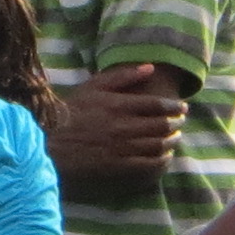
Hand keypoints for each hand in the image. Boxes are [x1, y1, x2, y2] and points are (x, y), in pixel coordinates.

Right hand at [51, 64, 186, 178]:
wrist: (52, 142)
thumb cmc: (72, 111)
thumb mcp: (94, 86)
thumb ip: (123, 76)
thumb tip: (150, 67)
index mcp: (120, 105)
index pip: (158, 105)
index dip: (174, 106)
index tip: (181, 106)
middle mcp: (124, 127)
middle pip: (162, 125)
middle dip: (177, 123)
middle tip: (181, 121)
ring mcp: (122, 148)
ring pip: (159, 145)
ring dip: (172, 140)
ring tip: (175, 137)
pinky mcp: (119, 166)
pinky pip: (149, 164)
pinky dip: (162, 160)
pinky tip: (164, 156)